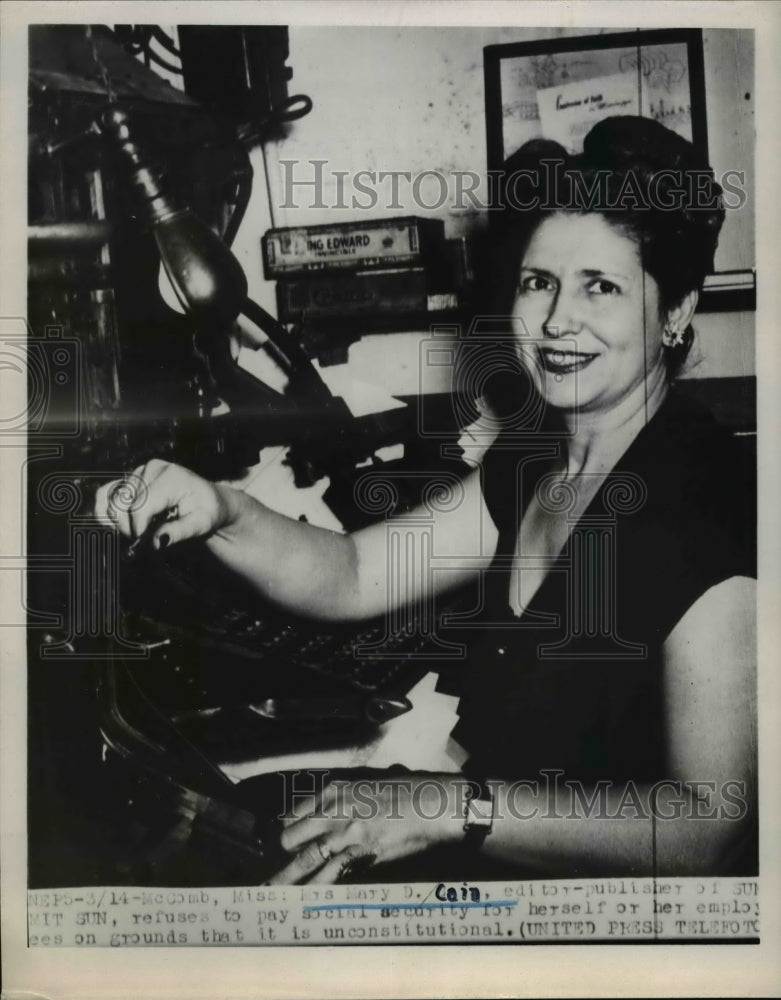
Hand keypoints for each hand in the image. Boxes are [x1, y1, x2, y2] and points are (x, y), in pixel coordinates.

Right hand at [94, 458, 233, 548]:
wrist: (208, 500)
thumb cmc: (207, 511)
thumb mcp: (201, 524)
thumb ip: (178, 533)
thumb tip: (155, 542)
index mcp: (171, 477)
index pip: (140, 507)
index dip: (139, 529)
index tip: (149, 543)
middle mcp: (152, 470)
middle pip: (122, 505)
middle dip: (129, 528)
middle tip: (146, 539)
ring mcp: (138, 472)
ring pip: (112, 502)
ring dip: (119, 522)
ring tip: (139, 530)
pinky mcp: (130, 478)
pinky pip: (105, 494)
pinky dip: (107, 512)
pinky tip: (118, 525)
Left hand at [267, 772, 464, 884]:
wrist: (434, 805)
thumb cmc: (408, 791)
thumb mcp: (368, 785)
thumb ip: (346, 800)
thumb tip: (332, 817)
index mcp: (334, 790)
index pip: (295, 814)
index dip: (289, 832)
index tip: (285, 845)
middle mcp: (334, 810)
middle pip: (291, 837)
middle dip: (284, 857)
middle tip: (276, 872)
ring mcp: (346, 834)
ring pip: (305, 861)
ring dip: (285, 881)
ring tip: (266, 896)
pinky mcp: (361, 855)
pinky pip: (331, 876)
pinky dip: (316, 891)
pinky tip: (303, 903)